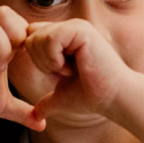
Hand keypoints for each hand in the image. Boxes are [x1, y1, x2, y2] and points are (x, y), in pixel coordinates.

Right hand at [0, 7, 44, 130]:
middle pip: (3, 13)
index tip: (27, 60)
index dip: (27, 36)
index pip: (18, 20)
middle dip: (15, 35)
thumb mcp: (3, 105)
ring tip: (0, 69)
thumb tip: (43, 124)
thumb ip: (23, 111)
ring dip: (0, 48)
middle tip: (14, 59)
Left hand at [23, 19, 138, 119]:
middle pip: (30, 36)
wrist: (113, 98)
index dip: (36, 57)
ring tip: (69, 70)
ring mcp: (75, 26)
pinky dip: (54, 59)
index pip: (31, 37)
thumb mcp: (63, 97)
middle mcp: (69, 27)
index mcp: (64, 37)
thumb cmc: (92, 96)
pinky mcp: (81, 30)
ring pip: (37, 37)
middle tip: (64, 72)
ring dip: (48, 61)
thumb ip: (47, 102)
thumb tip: (36, 116)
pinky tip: (71, 68)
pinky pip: (50, 39)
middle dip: (40, 61)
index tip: (55, 72)